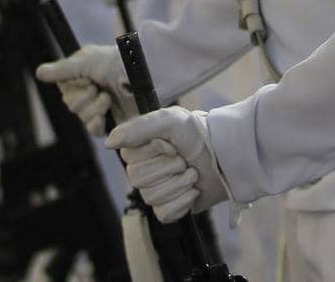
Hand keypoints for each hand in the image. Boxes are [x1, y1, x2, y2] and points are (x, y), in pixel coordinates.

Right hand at [35, 44, 133, 135]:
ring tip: (107, 97)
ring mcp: (101, 108)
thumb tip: (39, 72)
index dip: (71, 86)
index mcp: (83, 75)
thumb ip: (63, 69)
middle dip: (82, 96)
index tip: (84, 78)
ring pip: (81, 116)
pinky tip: (103, 115)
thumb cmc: (118, 62)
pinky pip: (94, 130)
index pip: (64, 88)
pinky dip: (96, 122)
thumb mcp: (87, 60)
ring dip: (93, 106)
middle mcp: (90, 92)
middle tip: (96, 86)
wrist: (145, 76)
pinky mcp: (113, 122)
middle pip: (70, 105)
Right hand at [105, 107, 228, 223]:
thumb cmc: (196, 133)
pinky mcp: (169, 210)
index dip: (153, 152)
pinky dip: (183, 201)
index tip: (171, 145)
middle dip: (169, 169)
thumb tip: (108, 142)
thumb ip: (137, 128)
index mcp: (139, 150)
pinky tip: (193, 191)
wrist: (225, 156)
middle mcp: (143, 171)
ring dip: (180, 184)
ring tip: (193, 173)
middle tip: (184, 160)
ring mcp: (155, 192)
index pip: (129, 159)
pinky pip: (164, 213)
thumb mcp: (168, 121)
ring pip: (152, 197)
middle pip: (138, 180)